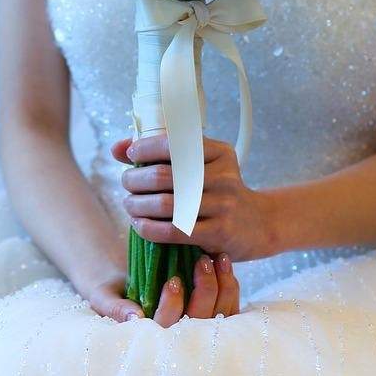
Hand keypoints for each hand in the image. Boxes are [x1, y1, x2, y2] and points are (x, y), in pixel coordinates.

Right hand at [72, 254, 238, 326]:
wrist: (123, 285)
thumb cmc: (111, 293)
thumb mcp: (103, 298)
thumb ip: (114, 308)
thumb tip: (135, 318)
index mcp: (152, 338)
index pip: (167, 326)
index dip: (172, 305)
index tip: (172, 280)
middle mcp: (178, 339)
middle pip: (201, 320)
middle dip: (206, 289)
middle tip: (202, 261)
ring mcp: (199, 330)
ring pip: (221, 314)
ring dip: (224, 286)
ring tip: (219, 257)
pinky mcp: (213, 317)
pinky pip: (230, 306)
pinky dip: (231, 285)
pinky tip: (224, 262)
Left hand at [112, 134, 279, 262]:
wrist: (258, 225)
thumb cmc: (219, 193)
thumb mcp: (201, 167)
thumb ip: (162, 154)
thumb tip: (117, 147)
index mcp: (219, 153)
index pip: (174, 142)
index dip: (145, 148)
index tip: (131, 157)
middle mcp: (224, 176)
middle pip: (164, 174)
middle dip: (135, 179)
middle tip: (126, 184)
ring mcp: (223, 205)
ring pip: (166, 204)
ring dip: (137, 205)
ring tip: (130, 206)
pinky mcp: (219, 233)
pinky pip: (173, 231)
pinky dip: (149, 228)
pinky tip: (140, 225)